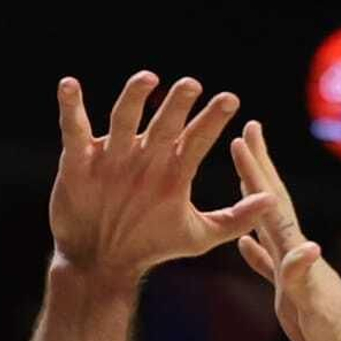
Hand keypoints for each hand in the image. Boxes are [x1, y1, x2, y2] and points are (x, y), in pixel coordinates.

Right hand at [49, 71, 270, 279]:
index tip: (231, 100)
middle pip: (165, 122)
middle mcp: (146, 154)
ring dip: (134, 98)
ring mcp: (113, 154)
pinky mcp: (80, 160)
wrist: (101, 261)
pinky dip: (71, 107)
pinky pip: (75, 129)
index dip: (213, 119)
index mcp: (174, 168)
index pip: (198, 139)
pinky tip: (69, 86)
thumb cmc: (151, 245)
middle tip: (192, 85)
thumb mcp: (197, 236)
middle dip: (178, 104)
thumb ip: (234, 218)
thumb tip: (271, 201)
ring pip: (124, 118)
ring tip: (147, 79)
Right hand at [231, 121, 340, 340]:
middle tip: (249, 128)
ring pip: (268, 228)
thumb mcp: (318, 311)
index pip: (271, 207)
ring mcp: (294, 274)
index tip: (241, 137)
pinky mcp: (292, 296)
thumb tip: (305, 248)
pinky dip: (254, 252)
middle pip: (272, 203)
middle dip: (260, 166)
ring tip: (243, 174)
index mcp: (298, 256)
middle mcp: (296, 257)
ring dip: (255, 201)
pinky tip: (245, 244)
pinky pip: (268, 266)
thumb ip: (303, 279)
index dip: (256, 173)